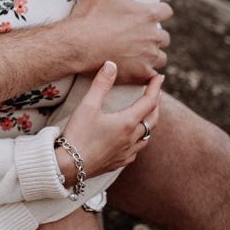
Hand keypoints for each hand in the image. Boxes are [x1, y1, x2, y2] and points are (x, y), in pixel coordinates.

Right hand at [57, 60, 162, 179]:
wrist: (71, 165)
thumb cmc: (79, 133)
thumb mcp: (88, 105)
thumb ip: (101, 84)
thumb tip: (112, 64)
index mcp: (127, 122)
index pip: (149, 101)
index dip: (155, 88)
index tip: (159, 77)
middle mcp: (132, 138)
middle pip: (153, 119)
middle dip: (155, 104)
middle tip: (155, 93)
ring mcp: (127, 152)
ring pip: (147, 136)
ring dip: (150, 122)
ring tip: (146, 114)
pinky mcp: (120, 162)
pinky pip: (137, 149)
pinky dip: (139, 139)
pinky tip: (132, 138)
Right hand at [67, 0, 170, 82]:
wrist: (76, 45)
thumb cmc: (90, 15)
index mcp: (148, 14)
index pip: (166, 12)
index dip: (156, 13)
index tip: (144, 17)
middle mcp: (153, 36)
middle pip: (164, 37)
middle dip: (153, 36)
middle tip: (134, 37)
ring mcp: (148, 56)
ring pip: (160, 57)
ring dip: (151, 55)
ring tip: (133, 54)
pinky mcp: (141, 74)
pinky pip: (152, 76)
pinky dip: (144, 72)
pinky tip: (131, 69)